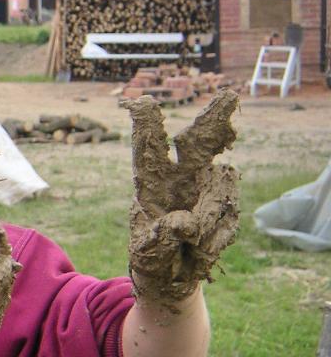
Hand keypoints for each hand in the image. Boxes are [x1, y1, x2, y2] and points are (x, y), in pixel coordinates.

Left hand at [122, 90, 239, 310]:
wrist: (173, 277)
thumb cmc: (151, 258)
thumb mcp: (146, 253)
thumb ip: (160, 239)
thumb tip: (185, 223)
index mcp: (149, 182)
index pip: (148, 148)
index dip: (147, 125)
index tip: (144, 103)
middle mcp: (179, 178)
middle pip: (197, 141)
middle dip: (213, 119)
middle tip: (229, 97)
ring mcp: (206, 189)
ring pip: (220, 186)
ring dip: (208, 216)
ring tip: (190, 244)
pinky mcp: (227, 206)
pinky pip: (230, 215)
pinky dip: (216, 237)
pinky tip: (200, 250)